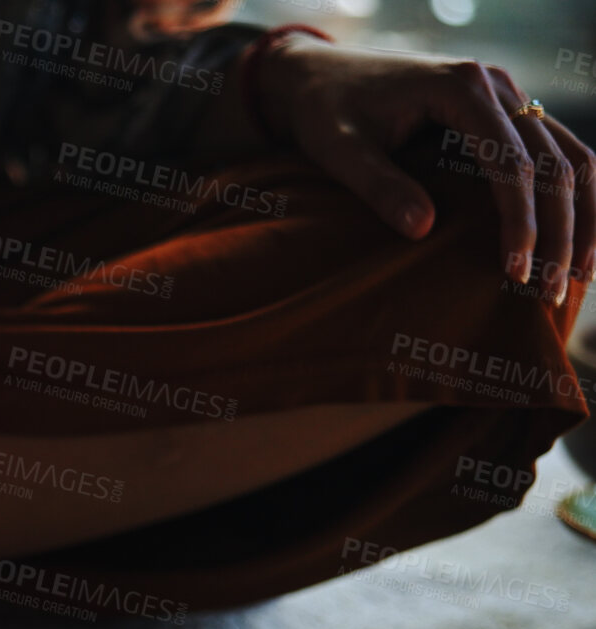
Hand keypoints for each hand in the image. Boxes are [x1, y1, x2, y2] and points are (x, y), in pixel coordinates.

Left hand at [259, 35, 594, 305]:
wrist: (319, 75)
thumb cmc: (325, 110)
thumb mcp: (338, 149)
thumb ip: (378, 185)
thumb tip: (422, 230)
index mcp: (460, 88)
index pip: (511, 163)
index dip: (521, 221)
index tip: (515, 272)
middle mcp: (496, 85)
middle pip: (555, 161)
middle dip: (560, 230)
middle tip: (551, 293)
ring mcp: (507, 95)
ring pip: (571, 155)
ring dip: (583, 216)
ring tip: (577, 277)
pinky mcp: (505, 111)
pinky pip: (556, 152)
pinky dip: (573, 196)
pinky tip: (574, 241)